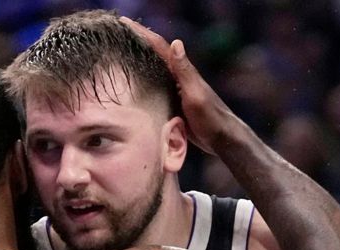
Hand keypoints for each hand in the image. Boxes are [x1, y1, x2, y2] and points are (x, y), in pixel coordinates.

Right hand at [120, 17, 235, 154]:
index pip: (159, 47)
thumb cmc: (210, 117)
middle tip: (118, 30)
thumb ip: (185, 70)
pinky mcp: (174, 101)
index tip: (124, 21)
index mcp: (182, 71)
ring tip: (121, 50)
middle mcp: (178, 76)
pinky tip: (135, 82)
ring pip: (154, 68)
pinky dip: (143, 78)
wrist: (221, 138)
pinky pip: (154, 85)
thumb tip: (175, 42)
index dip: (142, 33)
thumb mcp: (195, 93)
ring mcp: (176, 88)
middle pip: (155, 53)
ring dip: (139, 57)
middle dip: (138, 40)